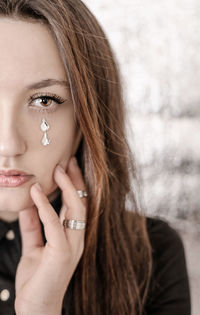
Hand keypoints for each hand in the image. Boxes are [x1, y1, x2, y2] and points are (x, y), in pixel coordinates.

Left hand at [15, 157, 86, 314]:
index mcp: (72, 236)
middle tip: (68, 160)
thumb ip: (33, 227)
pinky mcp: (62, 253)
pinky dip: (45, 206)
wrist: (36, 309)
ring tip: (57, 169)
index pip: (77, 205)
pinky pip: (54, 224)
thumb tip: (28, 205)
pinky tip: (36, 192)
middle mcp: (77, 238)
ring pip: (75, 209)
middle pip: (81, 203)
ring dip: (66, 187)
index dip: (73, 186)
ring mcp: (72, 246)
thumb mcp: (33, 247)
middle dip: (75, 180)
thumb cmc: (37, 279)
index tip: (67, 167)